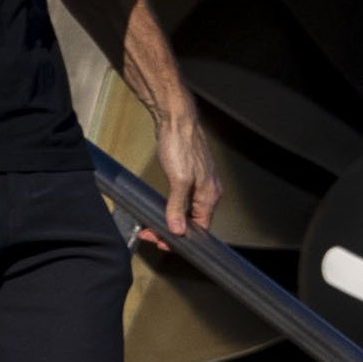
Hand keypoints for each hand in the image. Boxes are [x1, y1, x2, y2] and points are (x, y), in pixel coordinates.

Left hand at [140, 104, 220, 245]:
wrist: (175, 119)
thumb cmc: (181, 143)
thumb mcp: (178, 180)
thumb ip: (177, 207)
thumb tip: (177, 229)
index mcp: (210, 195)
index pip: (200, 228)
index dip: (182, 239)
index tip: (164, 242)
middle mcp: (207, 191)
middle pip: (193, 222)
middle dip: (172, 231)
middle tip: (152, 234)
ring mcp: (198, 183)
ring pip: (186, 211)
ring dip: (170, 220)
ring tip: (153, 224)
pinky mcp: (189, 175)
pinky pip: (182, 200)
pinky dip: (171, 208)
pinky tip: (162, 208)